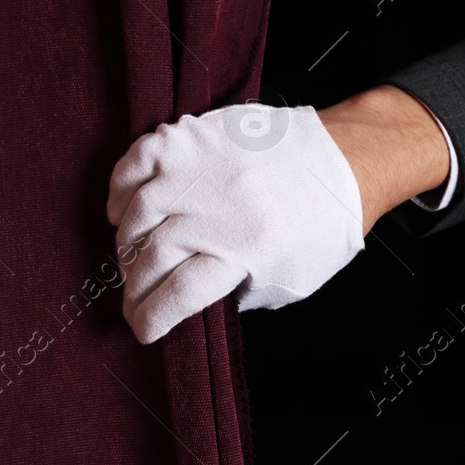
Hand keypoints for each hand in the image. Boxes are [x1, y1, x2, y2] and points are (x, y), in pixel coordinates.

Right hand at [107, 103, 365, 343]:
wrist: (344, 160)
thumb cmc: (321, 226)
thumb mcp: (289, 281)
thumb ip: (236, 293)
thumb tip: (185, 302)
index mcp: (249, 250)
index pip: (179, 295)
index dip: (151, 318)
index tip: (142, 327)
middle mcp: (221, 209)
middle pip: (153, 259)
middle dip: (135, 289)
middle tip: (134, 299)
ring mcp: (203, 169)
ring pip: (138, 215)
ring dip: (127, 246)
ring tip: (133, 260)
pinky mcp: (194, 137)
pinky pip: (137, 162)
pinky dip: (120, 191)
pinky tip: (123, 213)